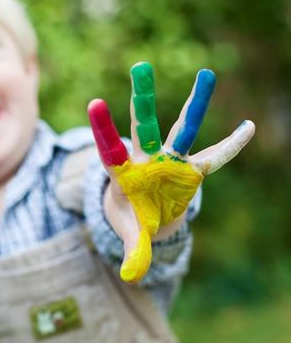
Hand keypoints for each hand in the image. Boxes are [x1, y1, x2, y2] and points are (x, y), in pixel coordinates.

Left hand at [88, 62, 253, 282]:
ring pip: (182, 128)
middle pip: (145, 126)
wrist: (146, 216)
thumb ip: (133, 253)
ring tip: (206, 73)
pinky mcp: (192, 169)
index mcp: (124, 174)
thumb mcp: (133, 236)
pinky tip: (249, 126)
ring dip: (196, 103)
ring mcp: (171, 161)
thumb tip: (130, 277)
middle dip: (143, 98)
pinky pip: (215, 156)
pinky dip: (231, 145)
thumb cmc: (133, 219)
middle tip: (140, 65)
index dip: (103, 128)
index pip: (110, 149)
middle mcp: (147, 160)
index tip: (95, 101)